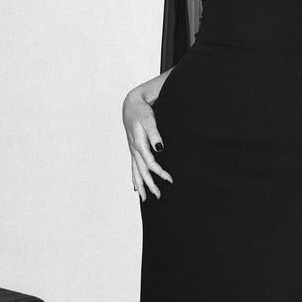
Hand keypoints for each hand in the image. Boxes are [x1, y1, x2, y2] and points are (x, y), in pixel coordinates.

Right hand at [123, 85, 172, 200]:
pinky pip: (133, 166)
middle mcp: (134, 148)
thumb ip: (154, 133)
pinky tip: (135, 186)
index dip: (160, 173)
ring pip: (135, 171)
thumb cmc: (141, 110)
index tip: (170, 180)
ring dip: (140, 185)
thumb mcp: (149, 119)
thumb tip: (160, 149)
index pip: (150, 163)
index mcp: (138, 143)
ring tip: (145, 198)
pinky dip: (134, 177)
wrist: (131, 103)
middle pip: (141, 171)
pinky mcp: (132, 148)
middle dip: (149, 185)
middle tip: (158, 196)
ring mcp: (132, 149)